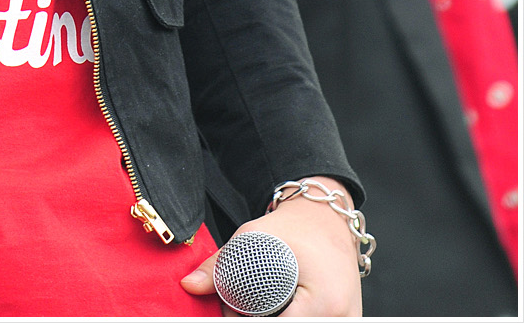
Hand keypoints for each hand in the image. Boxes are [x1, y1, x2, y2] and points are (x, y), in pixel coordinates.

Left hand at [181, 177, 363, 317]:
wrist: (328, 219)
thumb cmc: (293, 227)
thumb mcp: (253, 238)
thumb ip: (220, 266)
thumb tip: (190, 286)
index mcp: (325, 303)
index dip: (244, 319)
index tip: (230, 309)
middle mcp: (342, 320)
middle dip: (256, 318)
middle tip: (239, 305)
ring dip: (275, 318)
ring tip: (258, 304)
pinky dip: (289, 318)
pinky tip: (277, 307)